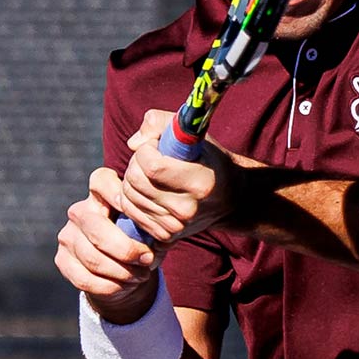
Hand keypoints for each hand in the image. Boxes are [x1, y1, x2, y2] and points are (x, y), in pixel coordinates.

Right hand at [56, 167, 159, 323]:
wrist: (120, 273)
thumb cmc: (140, 242)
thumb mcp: (149, 231)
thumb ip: (154, 229)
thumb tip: (162, 239)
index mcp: (100, 194)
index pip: (101, 182)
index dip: (115, 193)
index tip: (134, 210)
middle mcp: (79, 211)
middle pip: (97, 229)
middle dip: (127, 250)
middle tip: (148, 260)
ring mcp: (67, 236)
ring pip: (93, 258)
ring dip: (122, 272)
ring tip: (141, 276)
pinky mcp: (62, 260)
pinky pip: (85, 279)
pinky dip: (110, 287)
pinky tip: (125, 286)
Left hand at [118, 109, 239, 244]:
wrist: (230, 199)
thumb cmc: (207, 160)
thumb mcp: (192, 133)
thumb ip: (159, 123)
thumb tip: (133, 144)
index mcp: (200, 182)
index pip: (152, 166)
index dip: (145, 150)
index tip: (155, 145)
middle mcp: (187, 208)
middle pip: (135, 181)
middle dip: (135, 164)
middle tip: (150, 159)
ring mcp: (176, 225)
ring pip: (128, 197)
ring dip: (132, 181)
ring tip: (151, 175)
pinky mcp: (165, 235)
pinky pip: (131, 212)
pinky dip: (132, 199)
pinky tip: (149, 191)